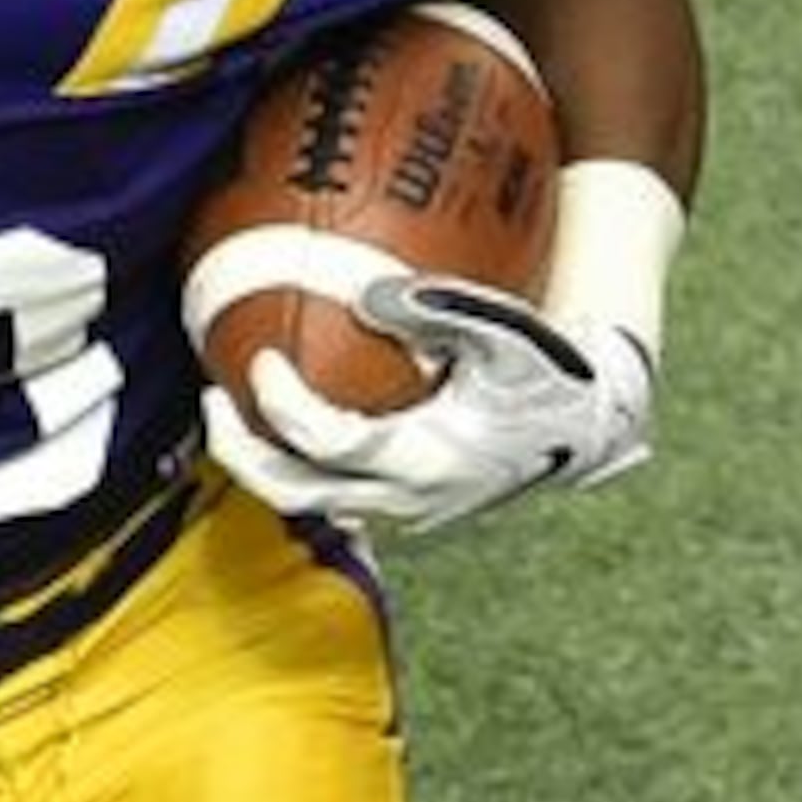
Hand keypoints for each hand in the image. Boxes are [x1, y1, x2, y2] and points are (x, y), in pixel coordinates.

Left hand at [201, 274, 655, 532]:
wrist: (592, 425)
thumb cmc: (550, 370)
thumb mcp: (509, 333)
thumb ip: (441, 310)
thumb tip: (366, 293)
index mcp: (430, 460)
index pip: (330, 443)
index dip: (282, 406)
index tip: (259, 361)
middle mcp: (409, 497)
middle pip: (296, 494)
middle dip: (240, 453)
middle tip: (210, 399)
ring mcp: (404, 508)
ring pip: (309, 500)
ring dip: (261, 460)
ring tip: (226, 407)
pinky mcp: (403, 502)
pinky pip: (332, 487)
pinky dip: (296, 456)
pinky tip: (275, 411)